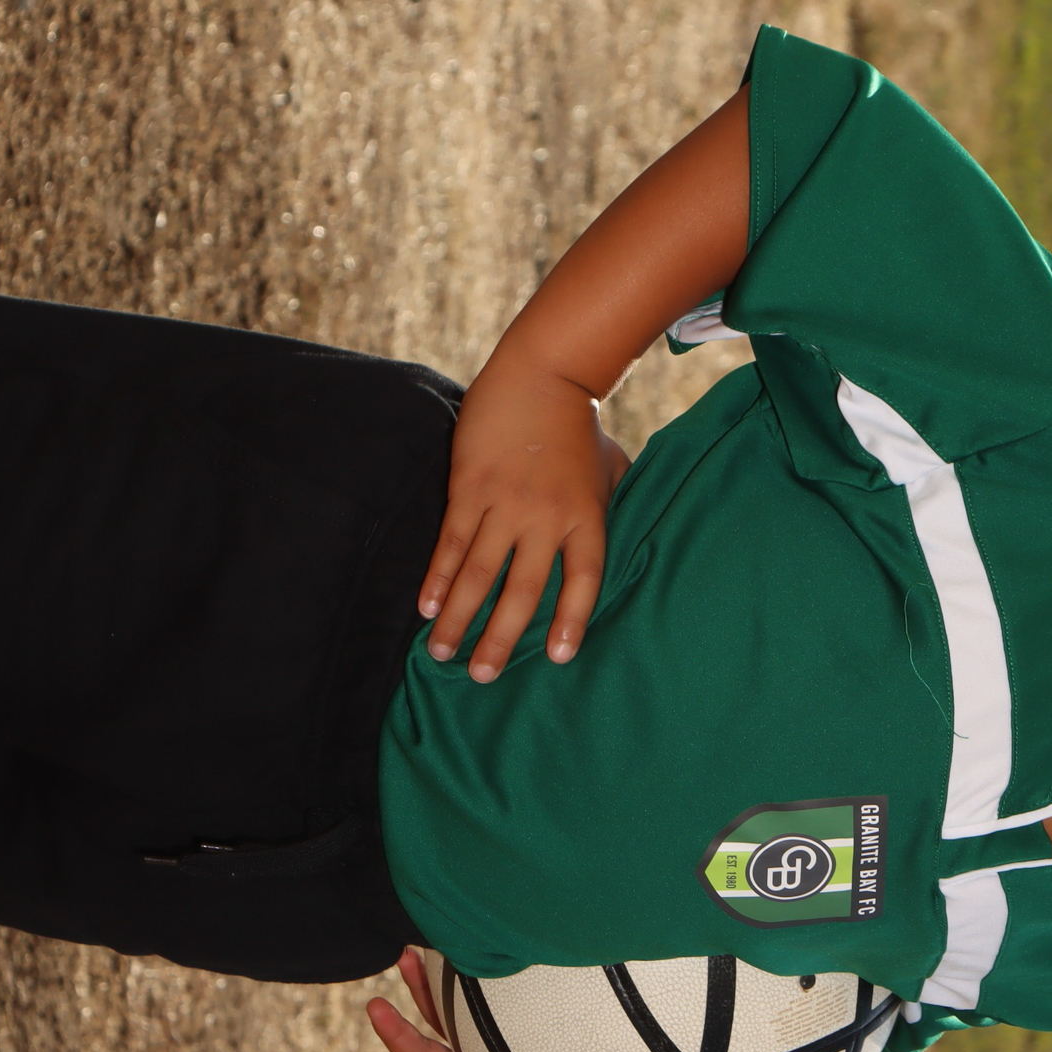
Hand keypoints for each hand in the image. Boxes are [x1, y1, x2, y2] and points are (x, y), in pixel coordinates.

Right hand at [419, 364, 632, 680]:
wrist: (542, 374)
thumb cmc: (579, 427)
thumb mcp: (611, 468)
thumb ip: (611, 508)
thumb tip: (627, 539)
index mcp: (586, 517)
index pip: (582, 579)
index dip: (571, 619)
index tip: (559, 657)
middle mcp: (546, 517)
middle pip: (523, 590)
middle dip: (500, 638)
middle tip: (482, 677)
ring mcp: (504, 503)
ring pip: (479, 573)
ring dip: (458, 617)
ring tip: (441, 653)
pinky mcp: (469, 487)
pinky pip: (452, 542)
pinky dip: (438, 577)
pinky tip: (425, 607)